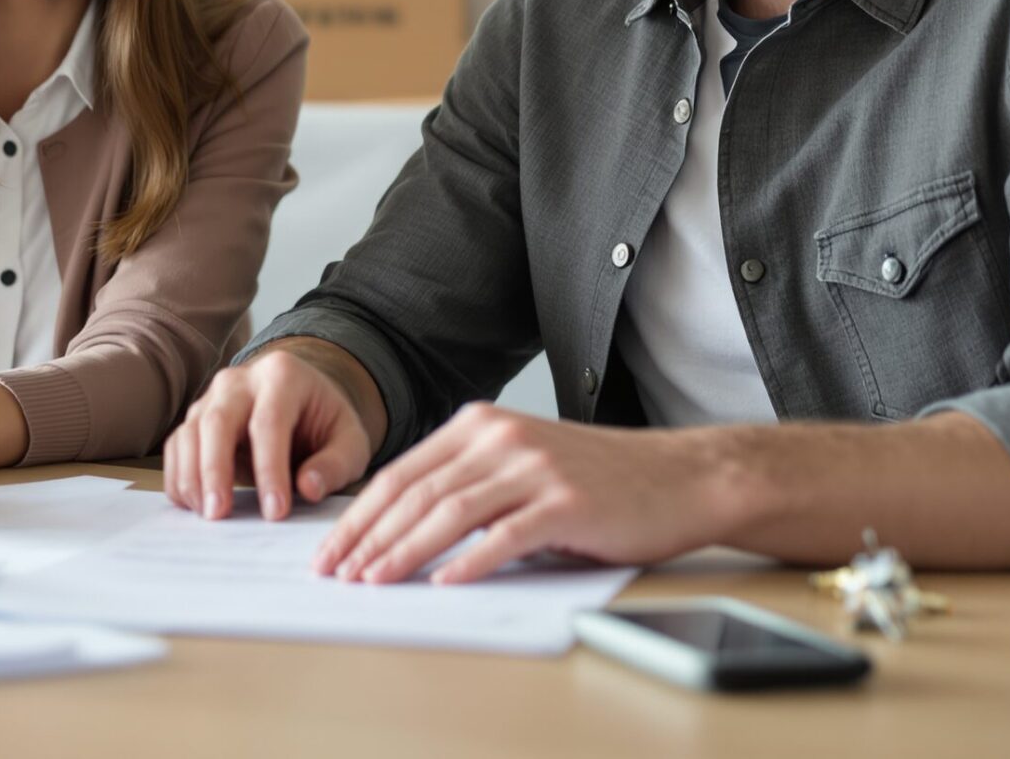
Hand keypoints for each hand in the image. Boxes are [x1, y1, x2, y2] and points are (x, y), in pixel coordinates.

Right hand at [164, 345, 374, 521]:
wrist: (302, 405)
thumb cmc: (325, 425)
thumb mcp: (350, 442)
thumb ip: (336, 464)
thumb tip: (308, 487)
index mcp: (283, 376)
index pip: (269, 422)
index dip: (270, 469)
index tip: (275, 511)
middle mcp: (240, 380)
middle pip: (217, 422)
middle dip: (215, 471)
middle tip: (220, 514)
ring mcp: (212, 397)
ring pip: (189, 433)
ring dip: (192, 478)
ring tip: (208, 515)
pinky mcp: (195, 418)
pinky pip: (177, 446)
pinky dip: (178, 477)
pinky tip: (193, 505)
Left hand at [314, 403, 734, 583]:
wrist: (679, 477)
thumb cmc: (598, 480)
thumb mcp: (521, 467)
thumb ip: (469, 485)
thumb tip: (401, 531)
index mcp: (481, 425)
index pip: (402, 473)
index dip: (359, 515)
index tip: (330, 551)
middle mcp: (501, 437)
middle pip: (416, 492)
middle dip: (367, 536)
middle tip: (337, 573)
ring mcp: (535, 467)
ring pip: (450, 512)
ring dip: (405, 552)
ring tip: (374, 581)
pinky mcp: (568, 502)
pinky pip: (507, 535)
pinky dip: (471, 562)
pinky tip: (445, 584)